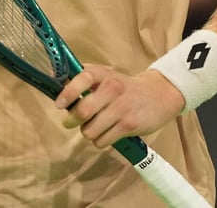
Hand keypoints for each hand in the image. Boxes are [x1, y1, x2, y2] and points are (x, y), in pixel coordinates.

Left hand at [55, 65, 184, 148]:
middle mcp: (112, 88)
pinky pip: (102, 141)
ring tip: (95, 126)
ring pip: (90, 130)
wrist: (159, 94)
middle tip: (72, 122)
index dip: (67, 93)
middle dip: (72, 120)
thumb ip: (83, 80)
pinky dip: (100, 140)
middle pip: (83, 111)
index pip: (82, 78)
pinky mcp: (129, 125)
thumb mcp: (106, 76)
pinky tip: (107, 133)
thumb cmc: (125, 88)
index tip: (59, 105)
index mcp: (102, 74)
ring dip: (88, 132)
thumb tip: (57, 84)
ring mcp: (122, 107)